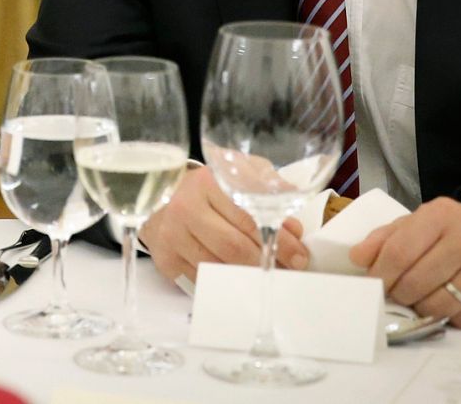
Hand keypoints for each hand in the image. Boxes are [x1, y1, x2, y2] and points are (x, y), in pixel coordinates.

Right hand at [141, 164, 307, 283]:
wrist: (160, 199)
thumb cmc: (208, 189)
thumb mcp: (237, 176)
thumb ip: (268, 194)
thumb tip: (294, 228)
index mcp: (206, 182)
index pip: (249, 217)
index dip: (279, 240)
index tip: (299, 256)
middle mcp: (185, 207)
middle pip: (234, 247)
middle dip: (267, 263)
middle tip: (289, 272)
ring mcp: (171, 235)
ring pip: (219, 267)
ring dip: (249, 276)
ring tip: (269, 277)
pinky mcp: (166, 259)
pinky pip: (203, 279)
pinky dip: (225, 282)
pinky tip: (240, 281)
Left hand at [348, 197, 460, 327]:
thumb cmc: (454, 230)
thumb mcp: (419, 222)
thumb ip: (385, 238)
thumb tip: (356, 258)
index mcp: (441, 215)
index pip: (399, 252)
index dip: (380, 274)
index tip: (372, 284)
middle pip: (417, 282)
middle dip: (398, 295)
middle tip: (395, 295)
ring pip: (440, 305)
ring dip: (422, 309)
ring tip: (419, 300)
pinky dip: (451, 318)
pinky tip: (448, 304)